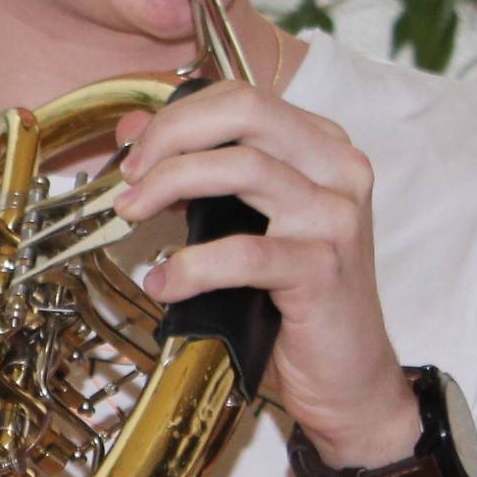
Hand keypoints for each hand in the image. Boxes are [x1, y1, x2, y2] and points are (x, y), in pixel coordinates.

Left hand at [115, 85, 418, 463]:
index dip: (176, 116)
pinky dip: (191, 265)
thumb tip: (130, 129)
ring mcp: (337, 218)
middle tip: (128, 177)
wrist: (348, 378)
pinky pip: (245, 252)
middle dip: (170, 136)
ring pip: (244, 169)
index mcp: (321, 148)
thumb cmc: (289, 297)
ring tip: (131, 215)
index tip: (133, 154)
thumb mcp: (238, 222)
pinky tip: (163, 282)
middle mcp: (340, 170)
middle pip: (245, 113)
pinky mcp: (325, 270)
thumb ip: (193, 170)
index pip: (241, 99)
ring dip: (170, 185)